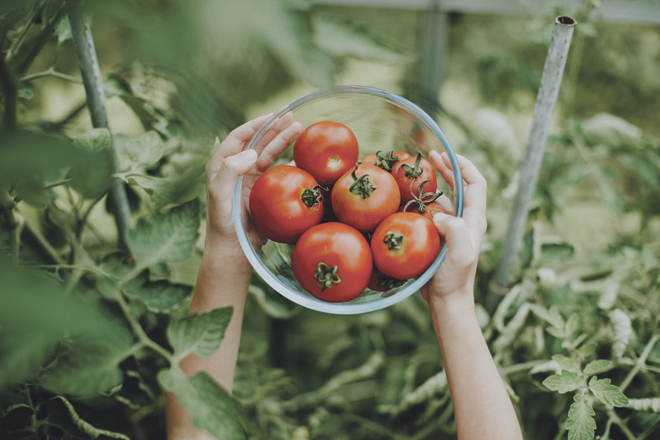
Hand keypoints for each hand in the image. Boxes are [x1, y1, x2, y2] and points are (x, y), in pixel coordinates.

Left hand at [205, 112, 302, 253]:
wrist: (234, 250)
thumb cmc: (223, 223)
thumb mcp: (220, 195)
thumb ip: (230, 171)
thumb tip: (251, 152)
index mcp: (222, 164)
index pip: (239, 137)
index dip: (256, 124)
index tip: (272, 115)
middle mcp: (236, 168)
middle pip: (258, 141)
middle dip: (274, 128)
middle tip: (291, 116)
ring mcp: (251, 179)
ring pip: (270, 154)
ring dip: (284, 141)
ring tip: (299, 129)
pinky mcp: (263, 191)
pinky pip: (279, 172)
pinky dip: (291, 163)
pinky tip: (302, 157)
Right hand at [421, 151, 487, 303]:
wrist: (447, 300)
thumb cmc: (454, 278)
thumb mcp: (459, 254)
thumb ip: (455, 231)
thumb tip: (440, 214)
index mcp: (474, 219)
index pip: (476, 183)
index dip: (464, 166)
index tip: (446, 155)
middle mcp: (466, 220)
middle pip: (461, 185)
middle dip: (448, 167)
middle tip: (430, 155)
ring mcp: (453, 228)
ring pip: (447, 196)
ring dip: (436, 181)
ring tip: (419, 171)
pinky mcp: (440, 236)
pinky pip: (433, 210)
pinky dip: (424, 199)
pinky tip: (410, 197)